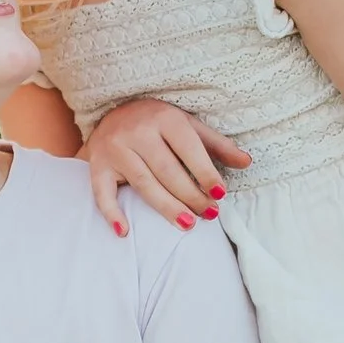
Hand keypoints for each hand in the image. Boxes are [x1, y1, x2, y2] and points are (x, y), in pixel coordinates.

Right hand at [85, 97, 251, 234]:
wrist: (112, 111)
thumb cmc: (157, 122)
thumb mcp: (187, 125)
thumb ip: (216, 145)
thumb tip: (246, 162)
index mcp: (164, 118)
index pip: (189, 149)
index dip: (205, 173)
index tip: (220, 194)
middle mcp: (138, 131)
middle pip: (167, 170)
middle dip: (190, 195)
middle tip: (209, 214)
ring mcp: (115, 149)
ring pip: (143, 184)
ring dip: (166, 207)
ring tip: (187, 224)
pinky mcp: (97, 165)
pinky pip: (102, 192)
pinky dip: (111, 213)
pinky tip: (124, 231)